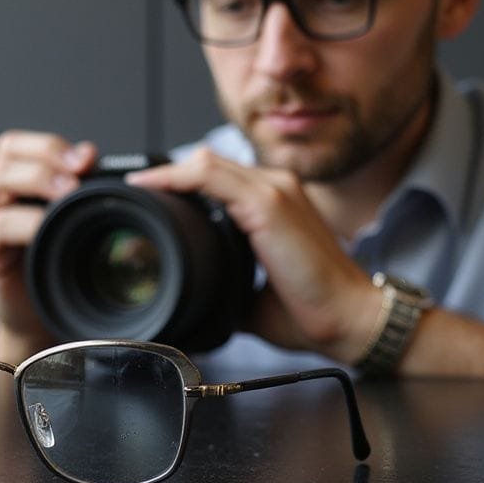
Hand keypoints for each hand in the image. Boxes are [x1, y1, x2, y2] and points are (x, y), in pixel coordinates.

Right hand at [0, 131, 96, 360]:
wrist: (37, 318)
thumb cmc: (52, 267)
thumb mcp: (67, 219)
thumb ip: (74, 185)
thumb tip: (89, 152)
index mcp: (6, 185)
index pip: (16, 145)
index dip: (49, 145)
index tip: (86, 158)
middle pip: (7, 154)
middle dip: (48, 157)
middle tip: (81, 172)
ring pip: (0, 182)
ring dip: (39, 180)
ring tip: (70, 192)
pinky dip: (27, 220)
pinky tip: (49, 225)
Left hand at [125, 147, 380, 361]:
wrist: (350, 319)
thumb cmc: (310, 309)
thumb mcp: (252, 293)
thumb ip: (226, 281)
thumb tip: (195, 295)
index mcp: (275, 204)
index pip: (219, 179)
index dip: (181, 184)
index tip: (150, 201)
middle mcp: (276, 187)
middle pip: (208, 165)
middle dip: (167, 177)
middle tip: (133, 195)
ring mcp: (274, 190)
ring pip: (207, 163)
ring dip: (166, 173)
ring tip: (137, 189)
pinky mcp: (270, 203)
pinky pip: (211, 175)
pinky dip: (177, 177)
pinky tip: (150, 187)